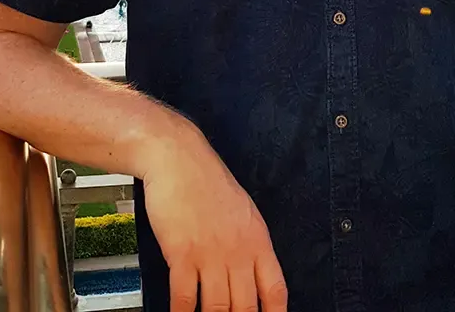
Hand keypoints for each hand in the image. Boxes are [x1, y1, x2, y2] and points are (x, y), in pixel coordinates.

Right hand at [141, 112, 287, 311]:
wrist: (179, 157)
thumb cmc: (206, 180)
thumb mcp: (242, 209)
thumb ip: (248, 243)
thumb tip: (250, 274)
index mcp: (257, 238)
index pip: (275, 290)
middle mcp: (238, 250)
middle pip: (245, 307)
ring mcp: (211, 253)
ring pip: (217, 309)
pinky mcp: (183, 253)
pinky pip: (184, 298)